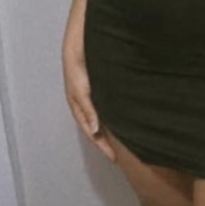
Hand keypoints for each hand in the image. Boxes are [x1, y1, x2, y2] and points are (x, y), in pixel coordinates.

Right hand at [62, 41, 116, 162]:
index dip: (103, 146)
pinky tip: (124, 120)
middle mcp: (87, 105)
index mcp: (80, 108)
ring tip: (127, 141)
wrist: (79, 46)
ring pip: (104, 119)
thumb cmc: (77, 68)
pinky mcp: (100, 89)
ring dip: (113, 131)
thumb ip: (88, 109)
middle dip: (108, 142)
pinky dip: (115, 117)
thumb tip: (96, 131)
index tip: (115, 159)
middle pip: (98, 130)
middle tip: (123, 156)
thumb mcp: (81, 90)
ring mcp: (94, 98)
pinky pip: (108, 108)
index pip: (93, 134)